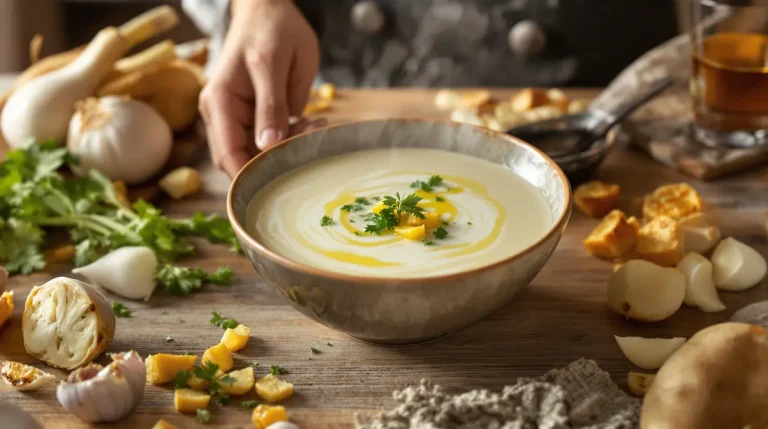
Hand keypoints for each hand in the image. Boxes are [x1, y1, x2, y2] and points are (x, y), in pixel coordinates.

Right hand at [199, 0, 324, 177]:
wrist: (270, 9)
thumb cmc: (268, 29)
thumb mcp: (272, 64)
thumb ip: (271, 105)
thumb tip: (267, 145)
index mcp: (220, 104)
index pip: (228, 156)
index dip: (251, 176)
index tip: (283, 177)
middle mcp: (225, 117)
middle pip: (246, 159)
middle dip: (279, 158)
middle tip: (311, 139)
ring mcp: (241, 118)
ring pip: (265, 152)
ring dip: (293, 146)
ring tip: (317, 125)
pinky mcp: (259, 118)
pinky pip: (277, 139)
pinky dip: (297, 135)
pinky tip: (314, 122)